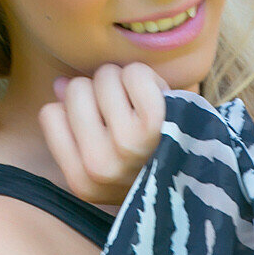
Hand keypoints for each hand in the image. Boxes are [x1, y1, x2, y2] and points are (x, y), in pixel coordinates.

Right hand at [39, 62, 169, 206]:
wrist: (203, 181)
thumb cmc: (151, 163)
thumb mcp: (108, 161)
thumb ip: (77, 126)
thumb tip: (60, 84)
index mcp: (80, 180)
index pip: (50, 114)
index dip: (75, 109)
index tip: (101, 123)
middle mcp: (98, 165)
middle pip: (75, 89)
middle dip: (99, 91)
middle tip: (127, 112)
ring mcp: (126, 144)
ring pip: (105, 77)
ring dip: (125, 82)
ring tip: (145, 108)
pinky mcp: (156, 123)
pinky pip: (134, 73)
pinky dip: (147, 78)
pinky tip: (160, 99)